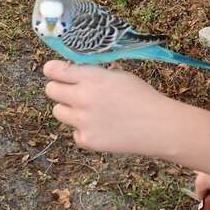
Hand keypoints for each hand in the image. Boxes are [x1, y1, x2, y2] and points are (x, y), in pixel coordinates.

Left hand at [43, 59, 172, 155]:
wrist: (159, 127)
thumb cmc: (143, 97)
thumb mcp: (121, 76)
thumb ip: (96, 73)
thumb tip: (78, 71)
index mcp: (92, 77)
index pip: (54, 70)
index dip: (54, 71)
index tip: (57, 74)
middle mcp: (83, 97)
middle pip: (50, 90)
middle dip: (60, 90)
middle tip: (73, 94)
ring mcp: (82, 121)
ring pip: (58, 112)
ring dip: (70, 111)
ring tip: (90, 113)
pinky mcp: (86, 140)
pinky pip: (74, 133)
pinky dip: (84, 131)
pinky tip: (103, 128)